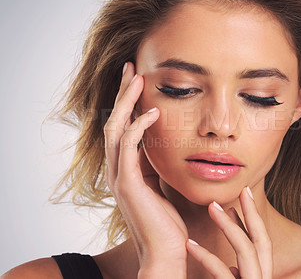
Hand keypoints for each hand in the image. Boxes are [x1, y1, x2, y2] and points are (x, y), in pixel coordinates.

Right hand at [103, 62, 187, 277]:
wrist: (165, 251)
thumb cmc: (166, 221)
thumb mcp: (160, 185)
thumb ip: (154, 165)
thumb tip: (160, 145)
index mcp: (126, 169)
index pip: (122, 128)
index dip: (127, 104)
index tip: (137, 82)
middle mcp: (118, 170)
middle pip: (113, 123)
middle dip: (122, 95)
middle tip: (131, 69)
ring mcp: (120, 177)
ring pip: (115, 130)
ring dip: (125, 103)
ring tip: (137, 79)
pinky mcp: (128, 184)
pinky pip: (129, 148)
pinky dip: (138, 127)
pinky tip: (153, 112)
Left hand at [186, 187, 272, 278]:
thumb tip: (232, 268)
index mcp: (260, 278)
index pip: (262, 245)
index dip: (255, 219)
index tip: (245, 195)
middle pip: (262, 242)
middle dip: (252, 213)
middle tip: (243, 189)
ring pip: (245, 250)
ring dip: (228, 225)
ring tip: (211, 207)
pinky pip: (222, 272)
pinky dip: (206, 256)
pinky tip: (190, 244)